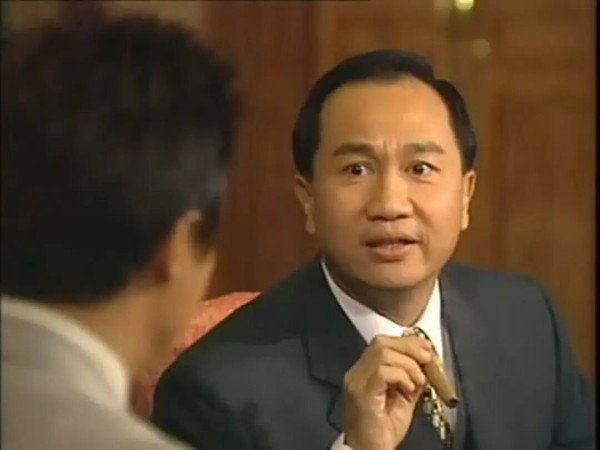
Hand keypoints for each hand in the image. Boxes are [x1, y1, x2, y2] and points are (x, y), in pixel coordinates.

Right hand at [342, 335, 432, 449]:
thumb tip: (427, 362)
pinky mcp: (361, 393)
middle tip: (427, 362)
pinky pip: (382, 370)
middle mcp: (356, 373)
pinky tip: (409, 389)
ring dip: (408, 364)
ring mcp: (356, 381)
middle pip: (382, 342)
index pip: (383, 343)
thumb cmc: (385, 432)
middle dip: (409, 347)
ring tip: (418, 382)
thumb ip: (411, 379)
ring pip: (383, 352)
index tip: (428, 352)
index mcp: (364, 372)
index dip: (407, 343)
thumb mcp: (404, 399)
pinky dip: (401, 375)